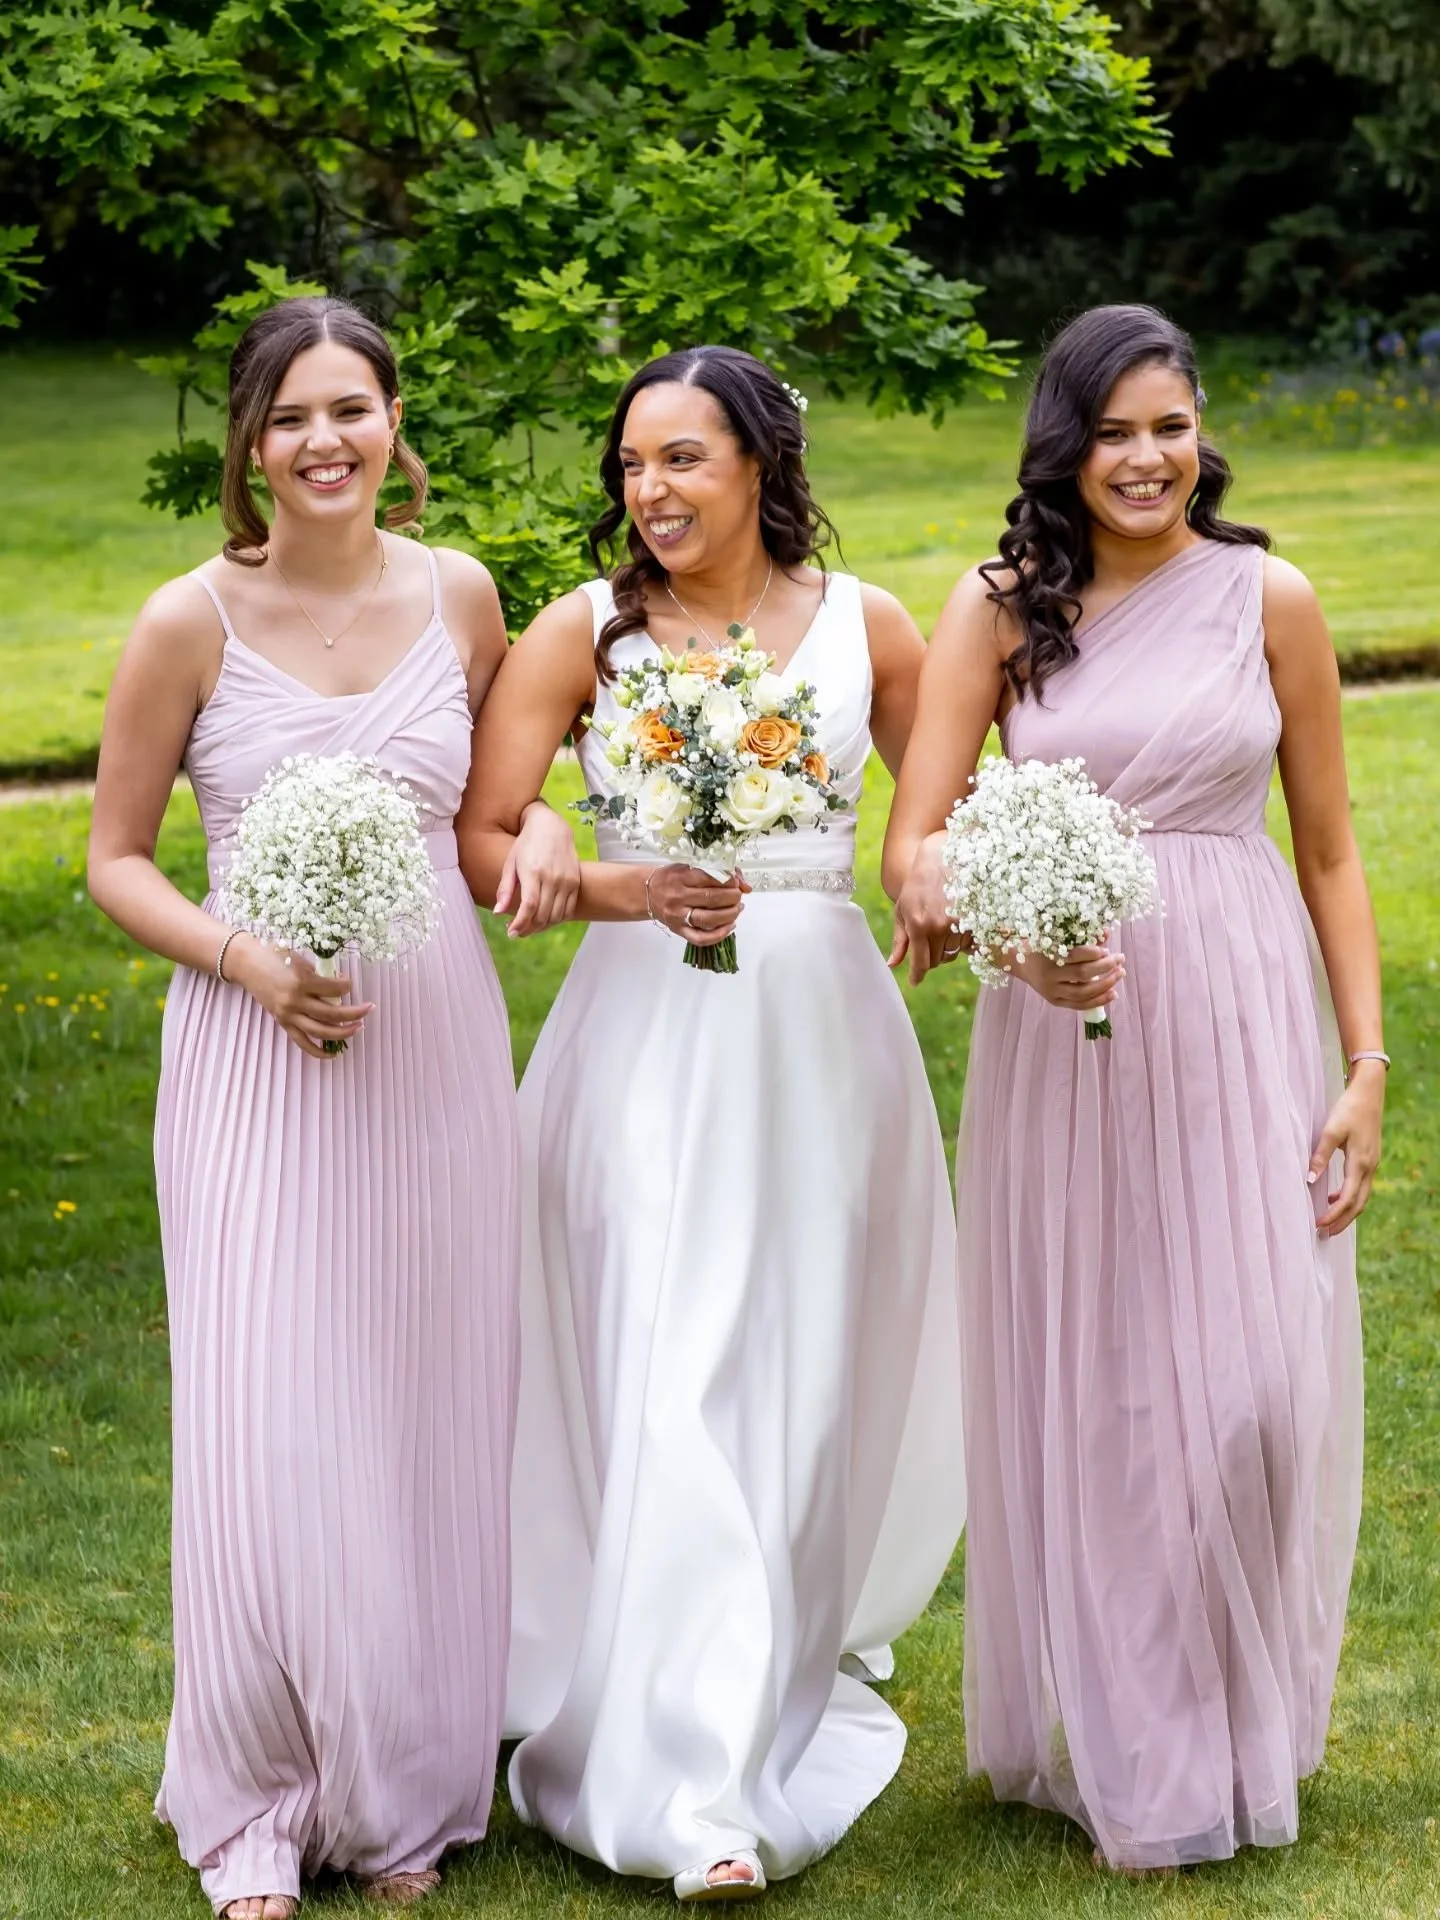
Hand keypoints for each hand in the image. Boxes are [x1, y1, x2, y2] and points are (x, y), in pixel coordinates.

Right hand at [226, 934, 371, 1059]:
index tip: (349, 984)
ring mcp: (288, 1014)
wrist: (247, 964)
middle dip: (355, 1013)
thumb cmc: (274, 956)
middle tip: (369, 1009)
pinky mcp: (282, 1022)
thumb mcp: (300, 960)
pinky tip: (333, 1053)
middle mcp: (296, 1001)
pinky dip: (318, 1051)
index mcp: (302, 981)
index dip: (348, 986)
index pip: (336, 989)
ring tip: (358, 1028)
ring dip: (343, 1032)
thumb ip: (319, 976)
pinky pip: (302, 1042)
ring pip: (322, 1031)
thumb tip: (339, 987)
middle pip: (333, 1013)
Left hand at [496, 802, 580, 935]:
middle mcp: (552, 877)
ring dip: (542, 927)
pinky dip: (556, 920)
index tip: (511, 932)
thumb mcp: (511, 863)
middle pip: (543, 915)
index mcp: (532, 872)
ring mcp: (566, 880)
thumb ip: (505, 889)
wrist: (552, 827)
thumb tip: (498, 913)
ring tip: (529, 926)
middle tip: (517, 932)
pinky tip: (545, 918)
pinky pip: (568, 910)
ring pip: (556, 916)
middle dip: (528, 929)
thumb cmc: (526, 845)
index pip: (529, 906)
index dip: (520, 923)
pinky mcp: (576, 882)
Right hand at [645, 865, 750, 945]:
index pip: (710, 878)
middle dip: (733, 897)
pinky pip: (701, 938)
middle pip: (712, 899)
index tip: (736, 882)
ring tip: (738, 908)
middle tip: (738, 895)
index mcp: (681, 876)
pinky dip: (719, 935)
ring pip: (709, 919)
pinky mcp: (679, 930)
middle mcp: (678, 897)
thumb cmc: (672, 878)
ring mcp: (678, 916)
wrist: (647, 893)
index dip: (729, 881)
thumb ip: (719, 872)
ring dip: (730, 914)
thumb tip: (745, 885)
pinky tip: (730, 926)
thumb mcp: (690, 867)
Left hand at [888, 831, 964, 984]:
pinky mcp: (974, 917)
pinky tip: (954, 924)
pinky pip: (967, 942)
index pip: (920, 963)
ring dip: (946, 947)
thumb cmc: (918, 885)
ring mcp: (958, 922)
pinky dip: (960, 939)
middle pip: (937, 961)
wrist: (942, 859)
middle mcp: (938, 927)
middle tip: (928, 941)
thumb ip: (899, 940)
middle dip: (931, 957)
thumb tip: (892, 964)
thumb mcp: (902, 910)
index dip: (917, 975)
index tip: (914, 981)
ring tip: (941, 926)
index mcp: (918, 926)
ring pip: (953, 953)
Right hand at [1009, 940, 1124, 1012]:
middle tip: (1120, 958)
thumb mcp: (1057, 936)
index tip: (1106, 949)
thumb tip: (1106, 934)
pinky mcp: (1054, 1001)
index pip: (1075, 955)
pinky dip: (1098, 1000)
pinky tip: (1113, 994)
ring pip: (1083, 992)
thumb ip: (1082, 935)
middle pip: (1082, 974)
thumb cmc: (1042, 945)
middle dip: (1105, 967)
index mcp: (1047, 955)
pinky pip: (1079, 1005)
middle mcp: (1048, 976)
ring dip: (1106, 984)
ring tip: (1120, 974)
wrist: (1020, 963)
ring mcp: (1051, 991)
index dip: (1093, 953)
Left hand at [1308, 1059, 1384, 1235]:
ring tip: (1328, 1222)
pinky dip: (1349, 1197)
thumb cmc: (1348, 1110)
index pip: (1347, 1199)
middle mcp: (1369, 1168)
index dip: (1333, 1215)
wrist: (1369, 1093)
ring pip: (1362, 1197)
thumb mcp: (1331, 1130)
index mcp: (1359, 1163)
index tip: (1317, 1224)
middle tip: (1323, 1234)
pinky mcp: (1369, 1160)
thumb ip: (1320, 1156)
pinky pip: (1361, 1187)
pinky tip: (1334, 1196)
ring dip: (1346, 1212)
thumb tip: (1309, 1180)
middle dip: (1342, 1222)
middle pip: (1358, 1205)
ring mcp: (1372, 1165)